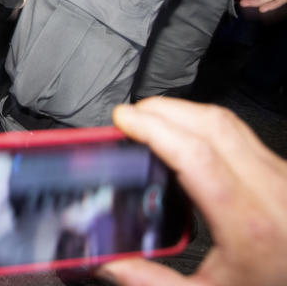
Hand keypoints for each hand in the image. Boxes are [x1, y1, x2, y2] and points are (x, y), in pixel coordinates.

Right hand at [97, 97, 286, 285]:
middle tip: (130, 116)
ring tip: (150, 120)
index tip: (125, 120)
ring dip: (183, 112)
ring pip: (227, 121)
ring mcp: (280, 177)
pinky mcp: (283, 173)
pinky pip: (239, 132)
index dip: (154, 128)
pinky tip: (183, 135)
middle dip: (162, 109)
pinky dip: (203, 124)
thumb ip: (151, 282)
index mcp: (249, 225)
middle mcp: (271, 193)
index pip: (196, 155)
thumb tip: (108, 262)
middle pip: (211, 124)